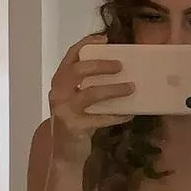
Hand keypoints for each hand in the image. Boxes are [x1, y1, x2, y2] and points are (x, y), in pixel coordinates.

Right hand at [49, 33, 134, 165]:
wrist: (63, 152)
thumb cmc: (74, 120)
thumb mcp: (74, 99)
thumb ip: (86, 85)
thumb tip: (118, 69)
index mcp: (59, 81)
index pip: (70, 56)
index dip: (86, 44)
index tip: (105, 39)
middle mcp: (58, 93)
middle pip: (78, 71)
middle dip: (101, 65)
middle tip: (121, 66)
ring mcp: (65, 111)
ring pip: (91, 93)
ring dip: (114, 89)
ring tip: (131, 87)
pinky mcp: (75, 127)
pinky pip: (100, 118)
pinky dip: (117, 115)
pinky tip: (130, 114)